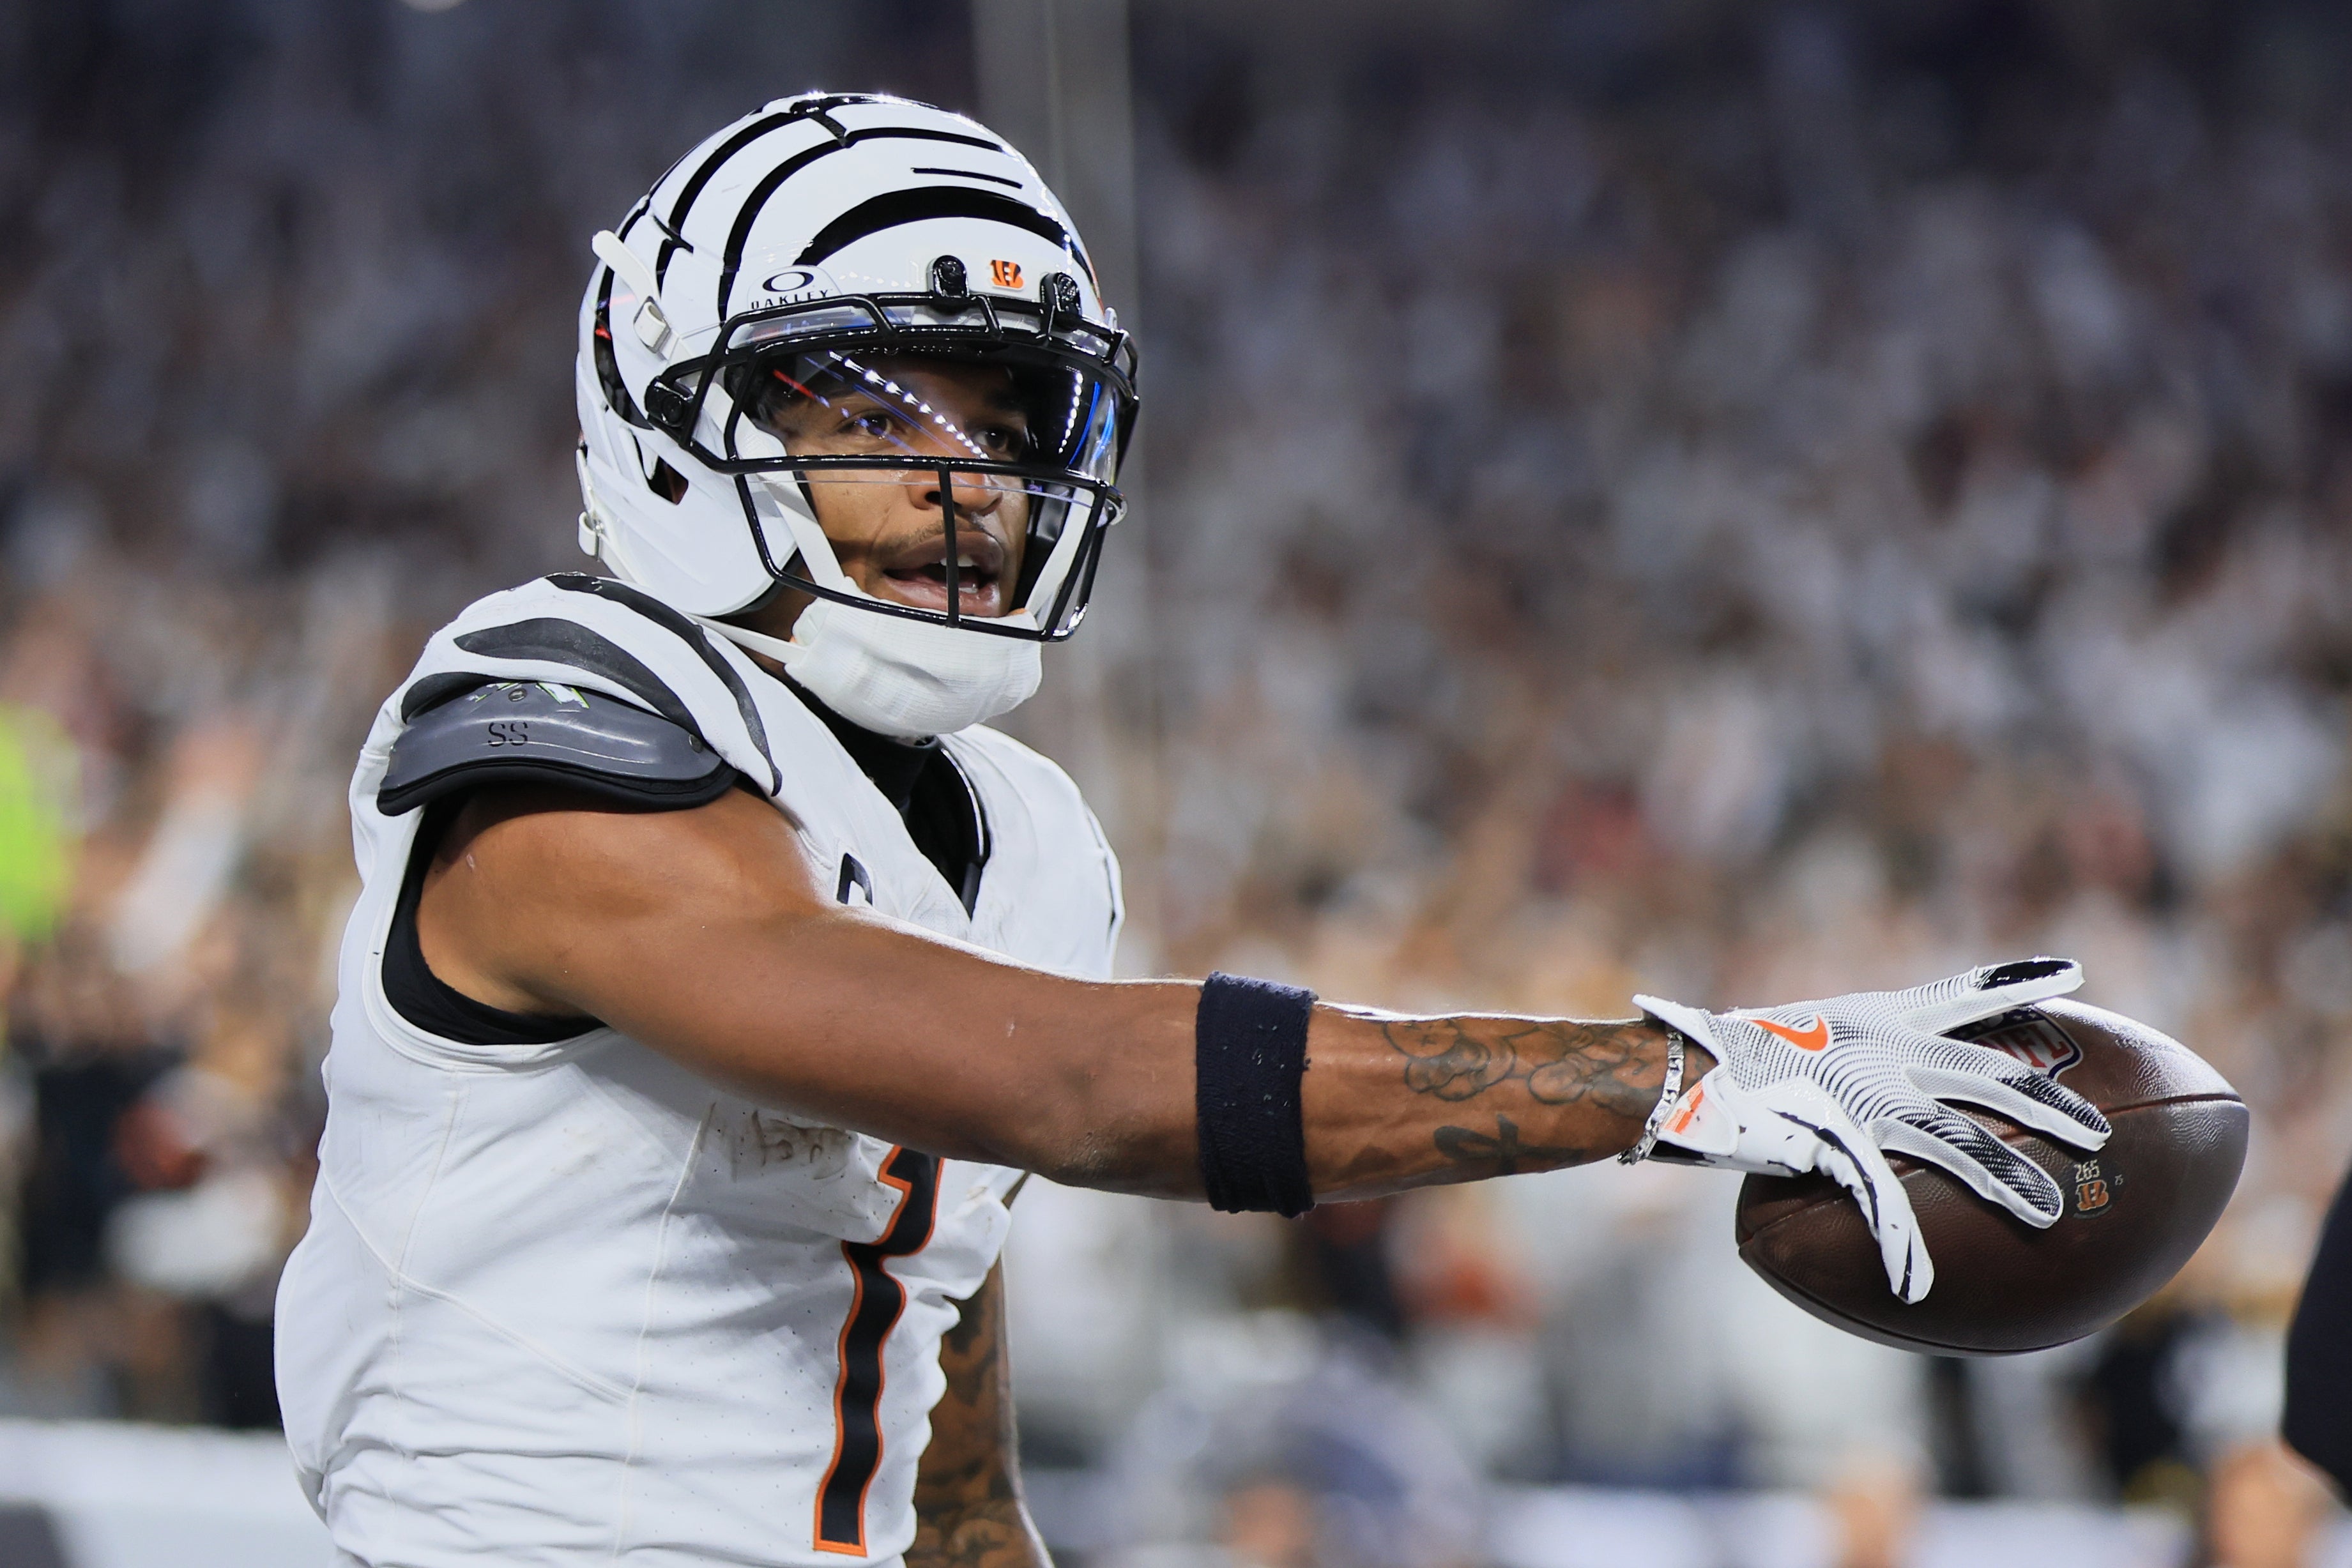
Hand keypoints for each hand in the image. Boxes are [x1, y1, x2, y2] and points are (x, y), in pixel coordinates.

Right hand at [1633, 958, 2110, 1302]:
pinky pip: (1880, 1200)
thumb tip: (1865, 1081)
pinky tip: (1918, 1284)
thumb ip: (1842, 1057)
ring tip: (2050, 1217)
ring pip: (1955, 1142)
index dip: (2019, 985)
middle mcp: (1882, 1049)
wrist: (1681, 1068)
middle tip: (2103, 1134)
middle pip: (1987, 1074)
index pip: (1964, 995)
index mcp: (1877, 1018)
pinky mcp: (1834, 1139)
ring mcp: (1862, 1094)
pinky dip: (1900, 1244)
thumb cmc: (1730, 1056)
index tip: (2074, 974)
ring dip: (2005, 1183)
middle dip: (2049, 1104)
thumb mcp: (1800, 1038)